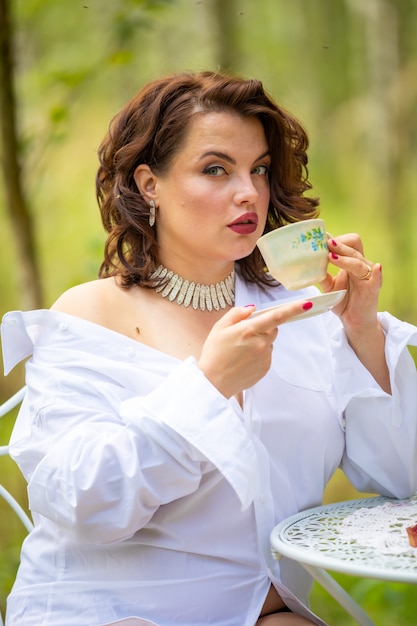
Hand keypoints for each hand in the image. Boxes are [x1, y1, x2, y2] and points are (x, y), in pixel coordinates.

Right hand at [198, 300, 312, 397]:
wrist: (213, 382)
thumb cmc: (214, 354)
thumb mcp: (219, 327)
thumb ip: (237, 313)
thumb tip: (251, 309)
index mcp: (250, 330)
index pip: (277, 316)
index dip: (294, 309)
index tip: (307, 304)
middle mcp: (261, 343)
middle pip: (273, 328)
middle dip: (264, 327)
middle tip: (245, 334)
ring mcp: (265, 357)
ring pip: (269, 342)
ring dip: (260, 342)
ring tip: (240, 351)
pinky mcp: (265, 368)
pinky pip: (266, 355)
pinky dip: (258, 354)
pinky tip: (243, 360)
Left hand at [321, 233, 381, 330]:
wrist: (354, 321)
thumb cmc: (344, 300)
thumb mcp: (329, 286)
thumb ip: (322, 275)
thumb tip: (309, 263)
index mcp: (352, 262)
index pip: (350, 243)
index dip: (338, 240)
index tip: (322, 239)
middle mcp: (362, 266)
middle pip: (353, 249)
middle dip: (339, 245)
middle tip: (325, 243)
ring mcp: (368, 278)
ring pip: (358, 263)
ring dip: (345, 259)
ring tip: (330, 257)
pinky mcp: (372, 290)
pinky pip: (376, 280)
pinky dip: (377, 274)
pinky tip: (377, 267)